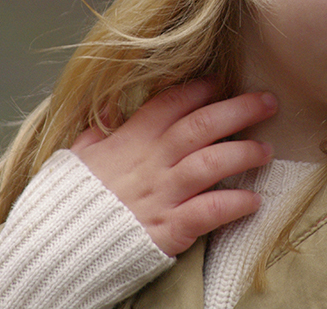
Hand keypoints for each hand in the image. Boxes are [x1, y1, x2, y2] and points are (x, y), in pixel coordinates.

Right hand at [70, 78, 277, 255]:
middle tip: (269, 101)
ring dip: (243, 154)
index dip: (198, 90)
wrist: (57, 246)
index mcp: (129, 141)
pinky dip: (233, 205)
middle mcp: (150, 163)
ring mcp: (161, 195)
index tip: (221, 81)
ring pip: (209, 163)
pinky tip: (253, 201)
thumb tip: (110, 108)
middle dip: (238, 109)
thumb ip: (98, 130)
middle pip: (200, 126)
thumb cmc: (71, 201)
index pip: (169, 104)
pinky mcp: (168, 228)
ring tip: (266, 150)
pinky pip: (208, 212)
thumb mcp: (77, 156)